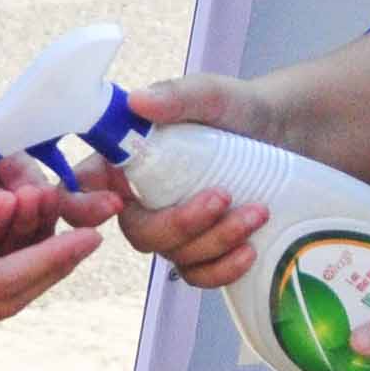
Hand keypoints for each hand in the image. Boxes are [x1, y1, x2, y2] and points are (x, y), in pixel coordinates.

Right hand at [89, 73, 283, 288]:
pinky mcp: (203, 249)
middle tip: (222, 195)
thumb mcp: (211, 95)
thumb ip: (176, 95)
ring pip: (174, 254)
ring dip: (216, 239)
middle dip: (181, 222)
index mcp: (126, 159)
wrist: (288, 133)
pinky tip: (249, 250)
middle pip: (137, 232)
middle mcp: (142, 199)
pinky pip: (199, 275)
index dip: (82, 205)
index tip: (116, 202)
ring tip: (257, 211)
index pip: (82, 187)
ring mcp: (172, 229)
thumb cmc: (239, 108)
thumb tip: (138, 101)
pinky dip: (223, 268)